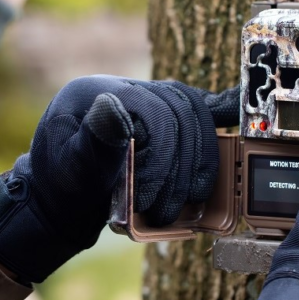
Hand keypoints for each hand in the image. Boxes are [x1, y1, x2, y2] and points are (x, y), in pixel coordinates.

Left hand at [0, 75, 238, 282]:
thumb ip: (92, 140)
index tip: (150, 201)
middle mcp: (124, 88)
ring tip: (187, 201)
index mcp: (96, 91)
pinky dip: (220, 110)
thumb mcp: (68, 169)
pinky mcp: (160, 118)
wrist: (59, 202)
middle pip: (178, 111)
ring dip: (199, 159)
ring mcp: (145, 100)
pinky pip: (197, 107)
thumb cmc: (61, 189)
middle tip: (166, 210)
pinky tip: (238, 112)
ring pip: (193, 113)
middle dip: (180, 166)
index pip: (150, 111)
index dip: (161, 158)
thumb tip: (114, 105)